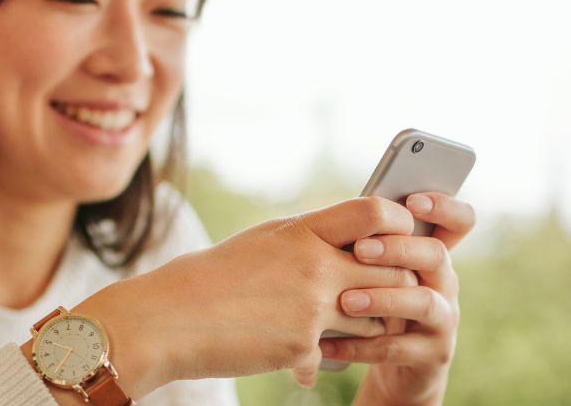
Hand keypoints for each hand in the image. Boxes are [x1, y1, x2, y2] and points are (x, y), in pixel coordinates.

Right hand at [61, 196, 423, 396]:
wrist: (170, 319)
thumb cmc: (215, 277)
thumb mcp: (265, 242)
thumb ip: (311, 239)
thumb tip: (353, 240)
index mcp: (304, 231)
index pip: (374, 212)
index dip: (399, 223)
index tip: (399, 237)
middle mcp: (315, 265)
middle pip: (390, 271)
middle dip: (395, 286)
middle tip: (390, 293)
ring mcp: (312, 308)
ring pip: (375, 318)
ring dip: (370, 325)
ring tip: (351, 326)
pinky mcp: (303, 346)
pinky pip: (337, 353)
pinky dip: (324, 357)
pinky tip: (302, 357)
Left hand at [323, 192, 474, 405]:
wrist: (398, 370)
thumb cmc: (380, 306)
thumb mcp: (381, 273)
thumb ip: (373, 245)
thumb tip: (343, 214)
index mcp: (434, 255)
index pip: (460, 222)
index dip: (444, 207)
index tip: (412, 201)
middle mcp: (446, 283)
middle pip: (436, 255)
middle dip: (398, 249)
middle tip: (359, 250)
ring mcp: (443, 320)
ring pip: (423, 303)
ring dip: (383, 299)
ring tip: (345, 301)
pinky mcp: (432, 355)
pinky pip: (397, 349)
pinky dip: (359, 346)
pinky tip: (327, 344)